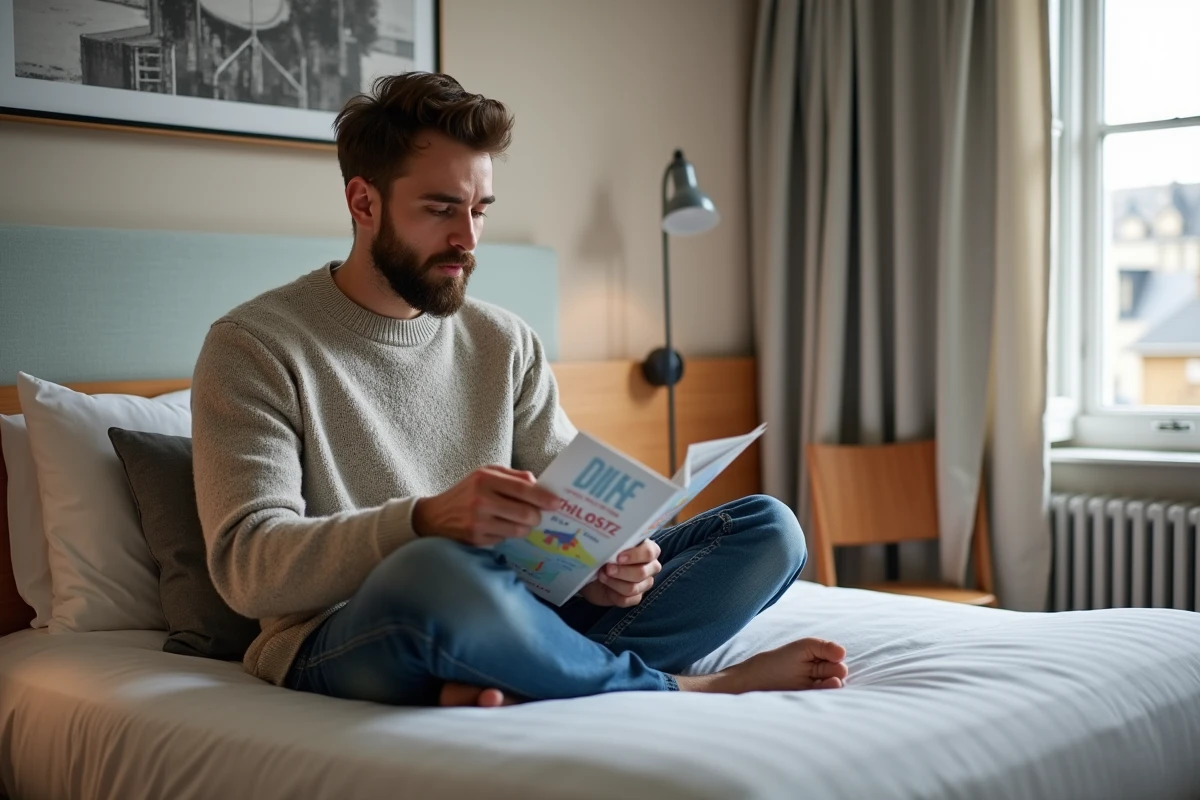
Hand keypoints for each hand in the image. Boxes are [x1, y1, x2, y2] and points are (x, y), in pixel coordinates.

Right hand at [412, 466, 558, 545]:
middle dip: (537, 516)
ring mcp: (478, 522)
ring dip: (525, 527)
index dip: (543, 497)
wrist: (434, 516)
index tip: (557, 503)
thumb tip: (539, 484)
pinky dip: (508, 534)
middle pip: (525, 513)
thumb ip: (513, 476)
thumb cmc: (466, 492)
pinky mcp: (476, 540)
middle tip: (539, 515)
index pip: (522, 488)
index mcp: (485, 479)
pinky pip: (505, 539)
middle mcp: (481, 500)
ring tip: (521, 521)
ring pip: (518, 529)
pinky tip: (501, 527)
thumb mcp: (485, 474)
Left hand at [578, 538, 661, 607]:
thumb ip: (615, 544)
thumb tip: (610, 544)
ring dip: (614, 582)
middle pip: (641, 572)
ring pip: (633, 588)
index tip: (618, 557)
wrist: (594, 571)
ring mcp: (644, 584)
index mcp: (648, 549)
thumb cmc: (605, 553)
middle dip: (621, 571)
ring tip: (602, 575)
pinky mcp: (635, 598)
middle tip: (607, 568)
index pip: (649, 552)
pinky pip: (626, 600)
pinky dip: (613, 594)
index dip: (635, 556)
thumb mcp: (609, 545)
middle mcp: (650, 567)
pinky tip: (606, 588)